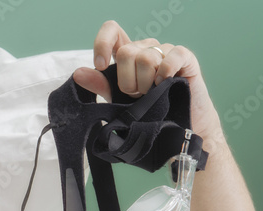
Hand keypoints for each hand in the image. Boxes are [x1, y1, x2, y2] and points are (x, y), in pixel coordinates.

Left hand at [73, 20, 221, 144]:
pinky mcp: (185, 57)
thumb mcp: (117, 99)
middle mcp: (145, 49)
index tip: (100, 66)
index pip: (112, 30)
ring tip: (152, 95)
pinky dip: (165, 74)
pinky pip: (171, 57)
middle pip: (126, 52)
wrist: (175, 128)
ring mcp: (165, 51)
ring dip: (146, 84)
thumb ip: (99, 85)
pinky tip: (166, 85)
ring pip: (146, 58)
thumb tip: (78, 74)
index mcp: (127, 55)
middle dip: (127, 81)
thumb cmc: (146, 111)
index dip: (103, 44)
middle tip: (137, 95)